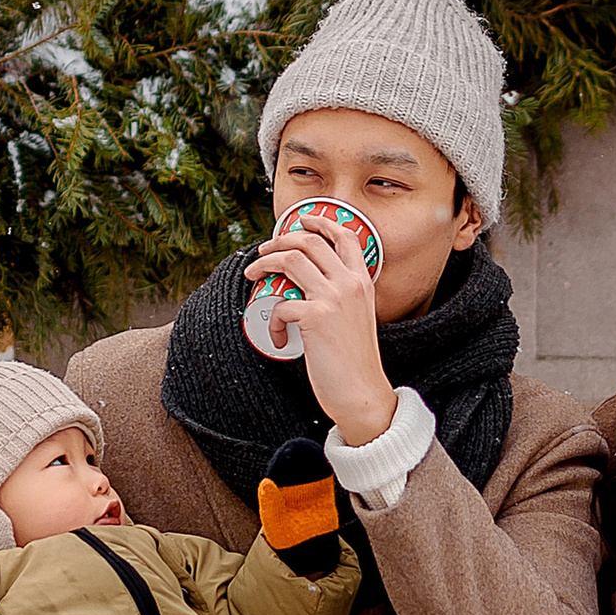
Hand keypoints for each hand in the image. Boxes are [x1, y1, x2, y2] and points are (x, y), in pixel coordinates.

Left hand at [246, 219, 395, 444]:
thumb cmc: (355, 362)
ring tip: (253, 274)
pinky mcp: (315, 317)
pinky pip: (281, 305)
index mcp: (363, 282)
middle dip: (280, 240)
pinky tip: (278, 338)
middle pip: (310, 241)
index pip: (345, 236)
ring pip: (291, 260)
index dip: (320, 222)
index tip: (300, 221)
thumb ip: (343, 299)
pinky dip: (272, 320)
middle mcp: (350, 284)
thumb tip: (310, 290)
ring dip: (265, 263)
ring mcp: (333, 298)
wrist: (362, 393)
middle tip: (264, 249)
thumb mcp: (358, 319)